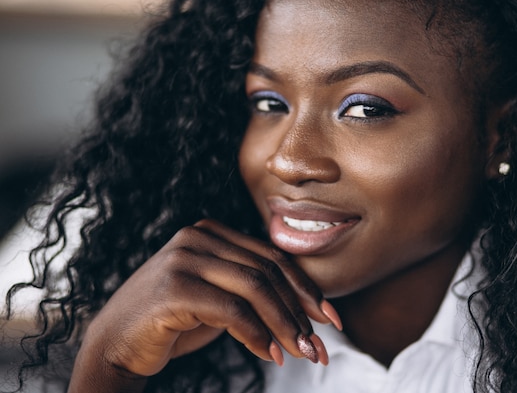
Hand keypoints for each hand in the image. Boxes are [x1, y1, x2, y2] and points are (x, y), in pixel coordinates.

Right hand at [68, 219, 341, 391]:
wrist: (115, 343)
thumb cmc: (173, 323)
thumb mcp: (218, 299)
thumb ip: (251, 289)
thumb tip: (307, 306)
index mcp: (212, 233)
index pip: (272, 257)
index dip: (305, 287)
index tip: (330, 318)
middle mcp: (198, 237)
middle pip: (268, 271)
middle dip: (300, 310)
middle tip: (320, 345)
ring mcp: (184, 258)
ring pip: (255, 288)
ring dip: (285, 324)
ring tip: (303, 352)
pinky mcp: (175, 286)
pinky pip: (232, 309)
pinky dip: (258, 334)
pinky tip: (272, 354)